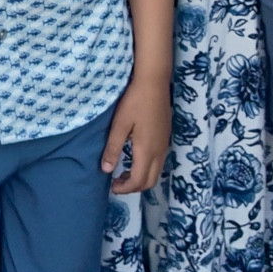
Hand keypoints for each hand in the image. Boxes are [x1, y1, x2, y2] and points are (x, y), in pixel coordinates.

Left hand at [102, 76, 170, 193]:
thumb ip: (113, 148)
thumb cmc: (134, 102)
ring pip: (156, 172)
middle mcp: (159, 152)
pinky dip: (147, 168)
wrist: (154, 82)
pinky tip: (135, 157)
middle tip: (117, 182)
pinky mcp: (166, 137)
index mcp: (146, 151)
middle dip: (134, 187)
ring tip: (124, 171)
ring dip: (141, 178)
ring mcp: (164, 144)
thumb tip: (106, 171)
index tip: (111, 186)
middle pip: (150, 181)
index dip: (125, 189)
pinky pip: (159, 162)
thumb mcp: (119, 125)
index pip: (138, 181)